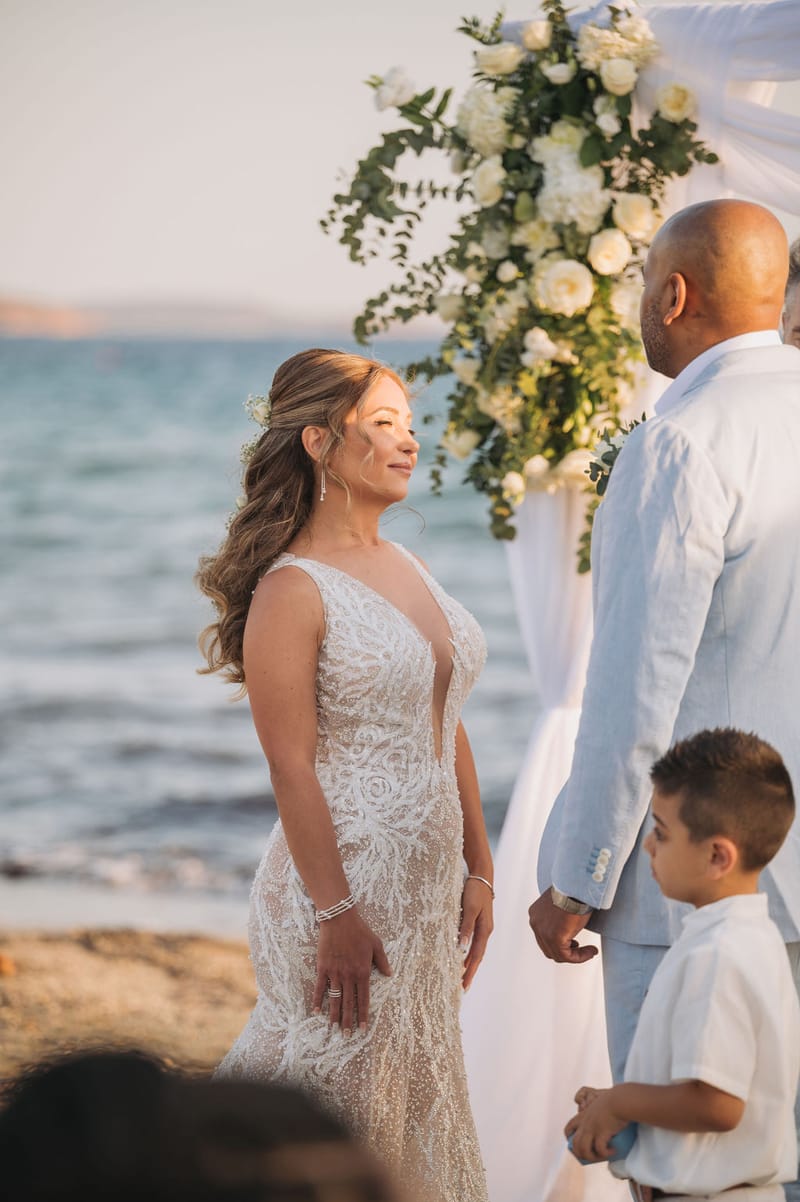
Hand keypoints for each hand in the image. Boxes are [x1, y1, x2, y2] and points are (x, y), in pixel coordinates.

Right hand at [312, 909, 391, 1034]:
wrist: (340, 919)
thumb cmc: (360, 931)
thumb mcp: (376, 944)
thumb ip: (383, 962)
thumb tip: (390, 975)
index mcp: (363, 972)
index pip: (364, 998)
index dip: (363, 1015)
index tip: (363, 1029)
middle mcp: (349, 976)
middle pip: (349, 1003)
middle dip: (348, 1021)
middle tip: (347, 1037)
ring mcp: (335, 973)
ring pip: (335, 999)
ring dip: (334, 1015)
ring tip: (334, 1029)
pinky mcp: (323, 968)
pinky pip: (320, 987)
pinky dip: (317, 1000)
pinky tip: (316, 1011)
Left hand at [459, 876, 493, 990]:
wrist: (481, 876)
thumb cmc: (474, 891)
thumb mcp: (468, 908)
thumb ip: (465, 928)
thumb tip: (462, 948)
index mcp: (484, 930)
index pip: (476, 956)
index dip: (470, 971)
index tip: (464, 985)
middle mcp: (485, 930)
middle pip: (477, 956)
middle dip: (470, 971)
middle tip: (463, 987)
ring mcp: (483, 926)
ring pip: (476, 950)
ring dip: (469, 963)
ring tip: (462, 975)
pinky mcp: (478, 921)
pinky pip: (474, 941)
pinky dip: (468, 951)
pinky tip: (463, 955)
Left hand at [528, 888, 596, 963]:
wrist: (578, 885)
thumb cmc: (574, 890)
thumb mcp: (562, 905)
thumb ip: (559, 918)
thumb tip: (568, 928)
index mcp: (536, 914)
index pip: (545, 937)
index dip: (561, 944)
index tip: (575, 943)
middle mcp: (535, 923)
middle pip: (549, 948)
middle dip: (566, 950)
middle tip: (581, 949)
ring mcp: (542, 931)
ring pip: (557, 954)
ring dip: (576, 955)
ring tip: (589, 951)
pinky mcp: (554, 938)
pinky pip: (567, 956)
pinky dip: (580, 957)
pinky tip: (591, 951)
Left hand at [565, 1088, 625, 1162]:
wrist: (619, 1100)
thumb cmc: (613, 1101)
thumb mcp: (600, 1104)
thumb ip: (598, 1111)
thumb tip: (604, 1122)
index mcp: (583, 1116)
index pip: (569, 1128)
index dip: (570, 1139)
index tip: (575, 1145)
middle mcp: (585, 1123)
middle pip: (575, 1144)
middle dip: (581, 1154)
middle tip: (591, 1157)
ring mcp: (592, 1129)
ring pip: (584, 1150)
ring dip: (592, 1157)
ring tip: (601, 1157)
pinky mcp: (601, 1133)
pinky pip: (600, 1150)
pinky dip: (606, 1154)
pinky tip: (613, 1152)